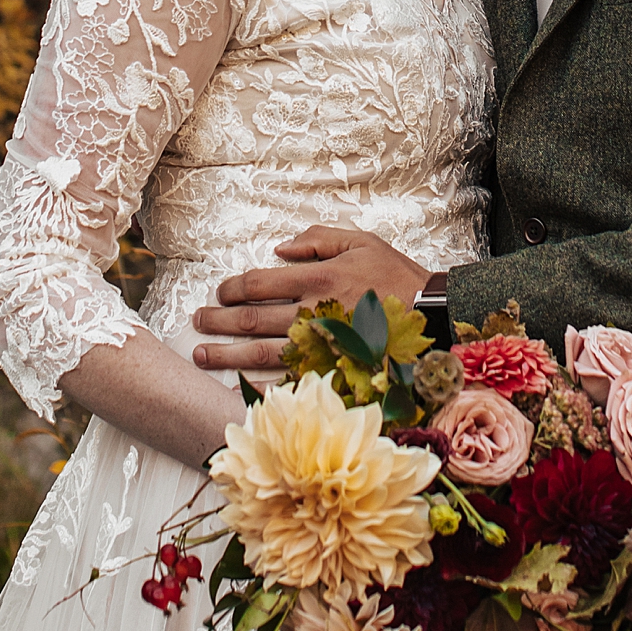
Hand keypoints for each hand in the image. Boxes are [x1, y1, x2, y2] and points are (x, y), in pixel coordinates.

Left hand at [192, 225, 428, 371]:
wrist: (435, 316)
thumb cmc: (397, 276)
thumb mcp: (362, 241)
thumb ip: (318, 241)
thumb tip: (279, 249)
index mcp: (319, 278)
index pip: (259, 284)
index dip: (232, 288)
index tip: (219, 293)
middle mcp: (314, 313)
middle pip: (252, 320)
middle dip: (218, 321)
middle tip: (196, 323)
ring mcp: (322, 347)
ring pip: (262, 353)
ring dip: (227, 354)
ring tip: (201, 355)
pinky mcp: (333, 371)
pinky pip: (290, 383)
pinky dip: (261, 388)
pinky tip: (238, 389)